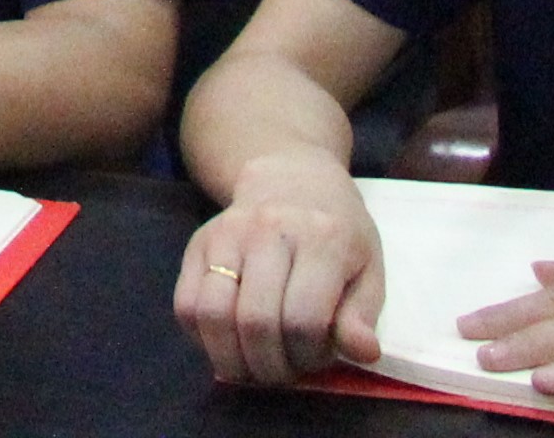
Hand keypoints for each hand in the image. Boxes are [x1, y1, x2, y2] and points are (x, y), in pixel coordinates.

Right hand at [175, 150, 385, 385]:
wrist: (292, 180)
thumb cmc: (338, 233)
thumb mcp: (368, 269)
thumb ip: (362, 315)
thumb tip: (363, 353)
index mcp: (322, 239)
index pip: (304, 318)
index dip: (308, 356)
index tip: (315, 358)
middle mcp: (269, 231)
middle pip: (256, 321)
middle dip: (269, 366)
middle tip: (282, 373)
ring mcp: (226, 234)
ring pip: (212, 314)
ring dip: (230, 359)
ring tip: (251, 368)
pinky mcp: (197, 243)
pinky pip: (185, 304)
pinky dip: (201, 338)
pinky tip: (226, 343)